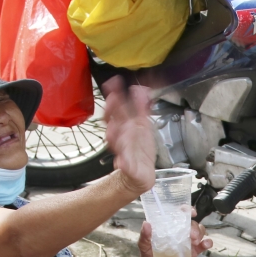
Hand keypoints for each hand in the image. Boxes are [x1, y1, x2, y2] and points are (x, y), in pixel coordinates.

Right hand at [102, 76, 155, 195]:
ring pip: (116, 142)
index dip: (114, 96)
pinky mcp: (128, 167)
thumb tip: (140, 89)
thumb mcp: (143, 125)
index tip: (114, 83)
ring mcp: (123, 152)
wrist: (141, 173)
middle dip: (112, 111)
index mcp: (124, 127)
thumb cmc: (140, 149)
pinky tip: (120, 162)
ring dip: (116, 134)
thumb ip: (142, 108)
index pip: (115, 110)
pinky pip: (125, 166)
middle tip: (113, 99)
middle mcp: (121, 137)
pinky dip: (122, 164)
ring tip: (116, 126)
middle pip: (113, 122)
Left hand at [137, 217, 211, 256]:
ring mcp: (188, 242)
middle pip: (192, 223)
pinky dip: (207, 242)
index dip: (187, 210)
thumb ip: (145, 236)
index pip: (180, 214)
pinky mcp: (193, 252)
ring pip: (200, 231)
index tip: (191, 213)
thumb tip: (147, 224)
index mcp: (170, 226)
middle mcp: (180, 232)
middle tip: (191, 235)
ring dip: (200, 233)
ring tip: (195, 241)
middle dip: (194, 226)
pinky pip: (204, 245)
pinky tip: (205, 244)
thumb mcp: (144, 245)